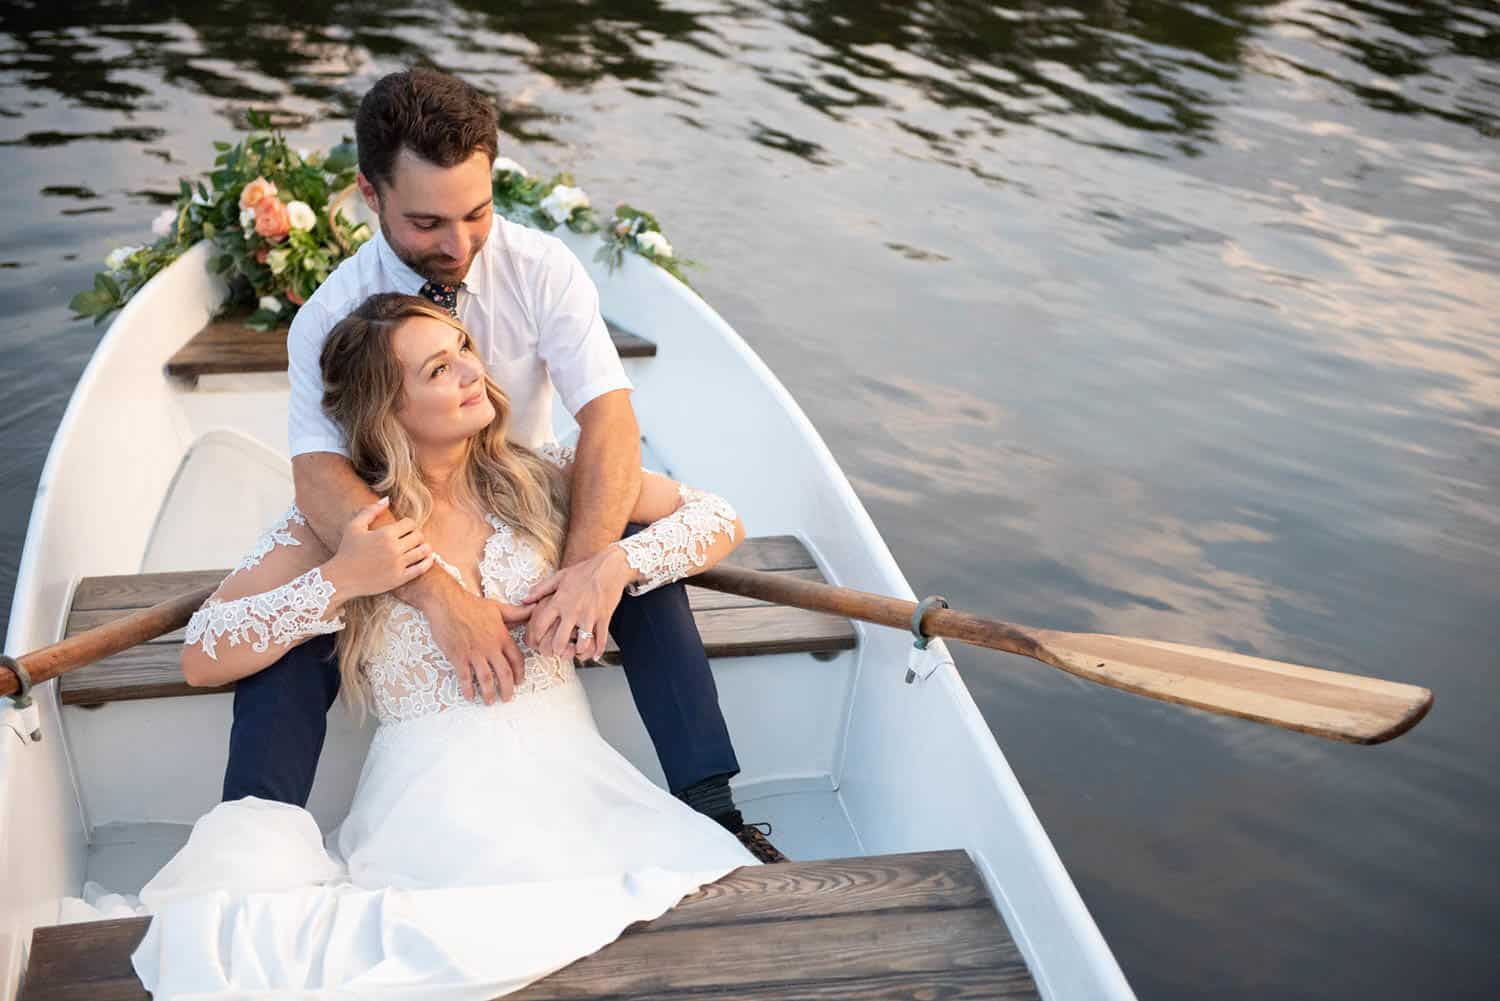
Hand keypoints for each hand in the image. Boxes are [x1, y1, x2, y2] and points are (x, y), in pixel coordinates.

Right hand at [323, 498, 433, 599]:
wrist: (341, 578)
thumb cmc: (347, 551)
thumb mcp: (354, 526)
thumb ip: (370, 511)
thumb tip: (387, 499)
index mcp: (385, 534)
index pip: (410, 524)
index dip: (409, 524)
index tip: (405, 529)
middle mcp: (394, 548)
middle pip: (418, 536)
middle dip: (417, 535)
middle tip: (412, 539)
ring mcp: (397, 564)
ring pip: (423, 551)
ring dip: (425, 548)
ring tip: (421, 547)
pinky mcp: (399, 578)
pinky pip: (421, 569)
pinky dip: (427, 562)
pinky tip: (427, 559)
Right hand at [426, 586, 533, 703]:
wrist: (446, 603)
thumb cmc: (471, 604)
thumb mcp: (498, 608)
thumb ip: (517, 613)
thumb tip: (534, 609)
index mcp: (501, 637)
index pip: (517, 659)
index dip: (520, 672)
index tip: (519, 681)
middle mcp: (490, 647)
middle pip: (504, 673)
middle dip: (507, 689)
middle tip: (507, 698)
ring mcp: (474, 653)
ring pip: (486, 678)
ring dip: (489, 693)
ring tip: (490, 701)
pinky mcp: (458, 656)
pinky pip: (465, 677)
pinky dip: (468, 689)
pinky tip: (469, 696)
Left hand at [523, 546, 633, 661]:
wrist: (611, 566)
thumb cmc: (584, 570)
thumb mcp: (559, 576)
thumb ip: (540, 589)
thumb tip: (523, 600)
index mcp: (559, 601)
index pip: (540, 625)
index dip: (535, 639)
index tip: (537, 644)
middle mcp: (572, 611)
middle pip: (559, 641)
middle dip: (556, 651)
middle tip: (557, 652)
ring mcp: (589, 615)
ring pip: (581, 644)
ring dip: (578, 651)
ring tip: (576, 651)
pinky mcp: (604, 617)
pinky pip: (600, 639)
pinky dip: (597, 650)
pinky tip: (594, 655)